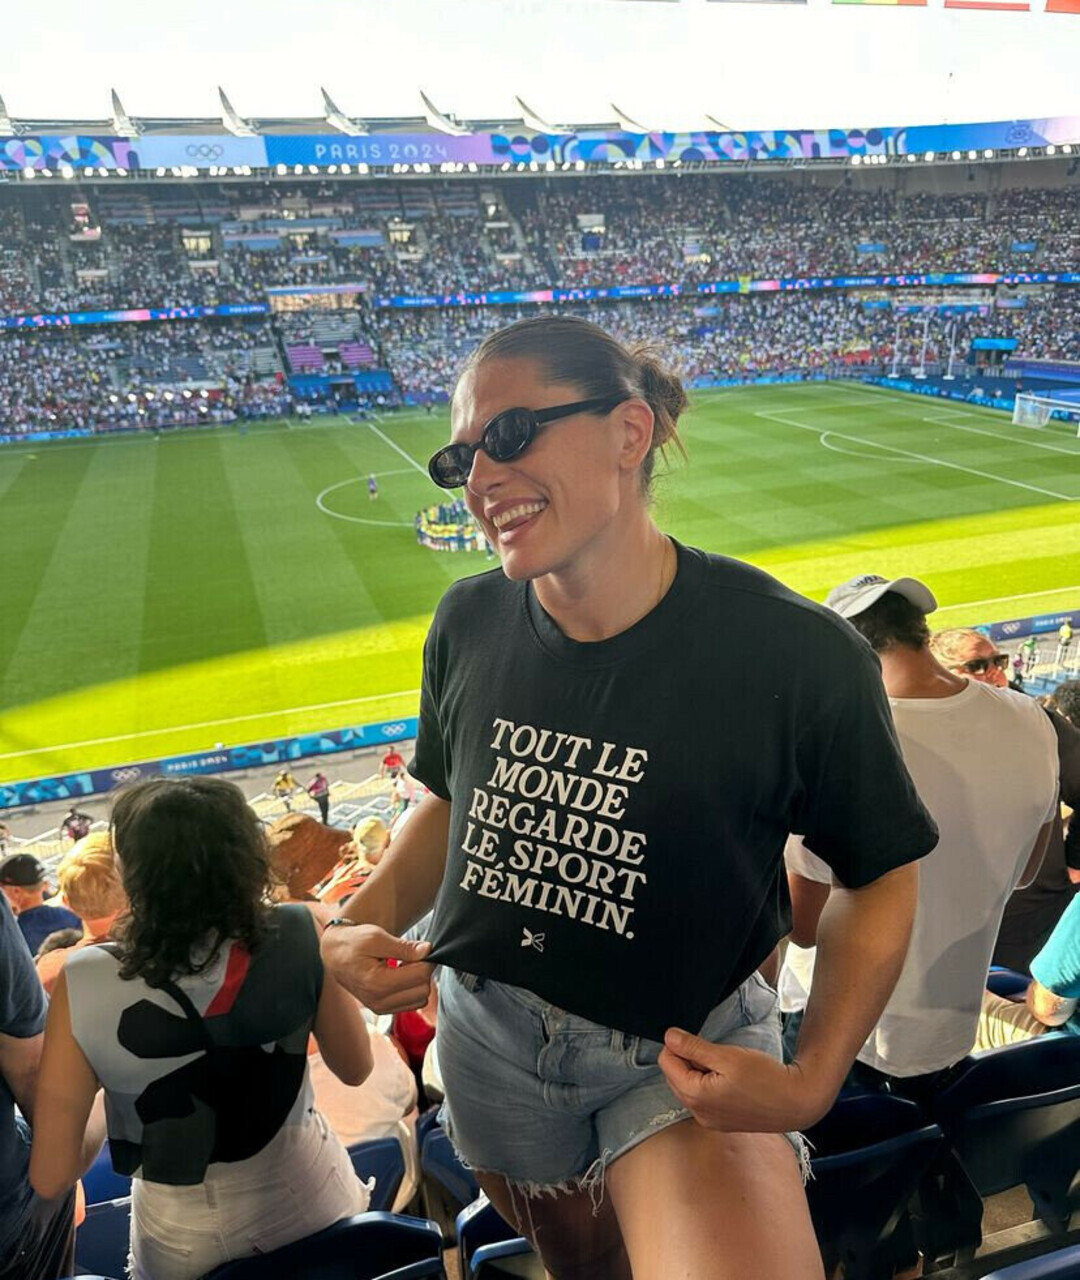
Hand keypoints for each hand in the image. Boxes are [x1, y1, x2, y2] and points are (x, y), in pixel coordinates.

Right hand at [321, 923, 433, 1013]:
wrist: (335, 955)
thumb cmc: (355, 942)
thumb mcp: (377, 937)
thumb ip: (404, 946)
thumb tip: (427, 951)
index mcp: (377, 982)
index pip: (420, 975)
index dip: (427, 959)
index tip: (421, 948)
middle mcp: (379, 1001)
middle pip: (423, 989)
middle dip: (423, 971)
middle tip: (412, 956)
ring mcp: (380, 1008)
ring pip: (420, 999)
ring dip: (419, 982)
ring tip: (404, 966)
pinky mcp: (383, 1010)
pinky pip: (412, 1004)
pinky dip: (412, 990)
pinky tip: (400, 976)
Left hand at [658, 1029, 832, 1133]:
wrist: (796, 1102)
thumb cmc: (765, 1078)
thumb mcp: (726, 1056)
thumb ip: (693, 1047)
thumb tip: (669, 1037)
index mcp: (695, 1096)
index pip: (667, 1062)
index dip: (679, 1046)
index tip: (701, 1042)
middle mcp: (698, 1114)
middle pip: (675, 1076)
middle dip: (689, 1061)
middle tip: (717, 1056)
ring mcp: (709, 1121)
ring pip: (689, 1087)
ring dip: (700, 1072)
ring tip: (726, 1069)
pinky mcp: (721, 1122)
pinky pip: (703, 1099)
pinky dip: (710, 1085)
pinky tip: (731, 1080)